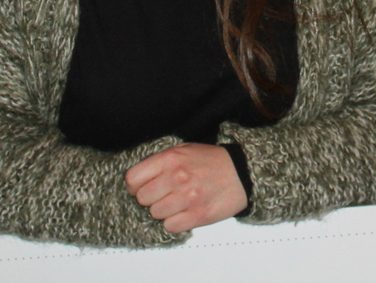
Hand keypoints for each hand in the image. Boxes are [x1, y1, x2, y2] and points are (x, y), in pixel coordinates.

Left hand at [125, 143, 247, 233]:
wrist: (242, 173)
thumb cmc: (211, 161)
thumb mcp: (184, 150)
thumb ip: (160, 161)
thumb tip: (137, 179)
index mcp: (170, 159)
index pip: (133, 178)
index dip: (134, 185)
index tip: (141, 187)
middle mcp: (176, 177)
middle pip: (142, 198)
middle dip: (150, 198)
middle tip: (163, 195)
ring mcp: (187, 198)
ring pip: (155, 213)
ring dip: (163, 211)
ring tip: (176, 203)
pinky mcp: (197, 216)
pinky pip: (170, 226)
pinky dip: (174, 222)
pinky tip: (184, 212)